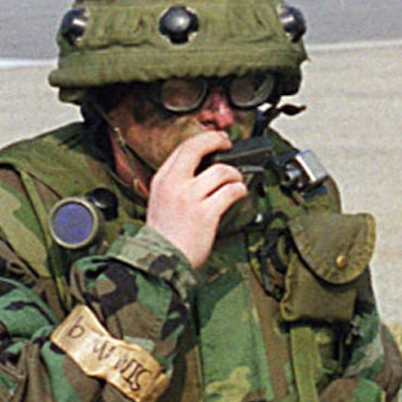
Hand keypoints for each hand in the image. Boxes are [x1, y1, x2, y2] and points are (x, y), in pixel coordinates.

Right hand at [144, 128, 248, 268]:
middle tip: (227, 142)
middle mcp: (174, 185)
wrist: (161, 262)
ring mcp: (190, 198)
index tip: (216, 140)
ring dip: (234, 174)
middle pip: (197, 147)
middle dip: (217, 139)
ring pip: (221, 171)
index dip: (204, 139)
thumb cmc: (163, 237)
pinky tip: (240, 193)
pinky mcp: (206, 214)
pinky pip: (230, 192)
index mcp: (162, 180)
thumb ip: (176, 185)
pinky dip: (240, 189)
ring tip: (236, 180)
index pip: (183, 148)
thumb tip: (204, 171)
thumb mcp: (160, 202)